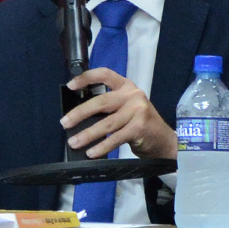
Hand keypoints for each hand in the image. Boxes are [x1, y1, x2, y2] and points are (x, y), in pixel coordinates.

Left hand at [61, 67, 176, 159]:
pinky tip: (92, 152)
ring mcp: (138, 110)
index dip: (86, 78)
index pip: (105, 75)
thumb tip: (79, 117)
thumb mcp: (125, 109)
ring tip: (74, 142)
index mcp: (126, 86)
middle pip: (101, 101)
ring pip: (107, 123)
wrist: (163, 141)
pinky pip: (116, 137)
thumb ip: (108, 107)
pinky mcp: (140, 126)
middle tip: (65, 123)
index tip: (70, 86)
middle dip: (80, 113)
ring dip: (88, 134)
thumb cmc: (140, 125)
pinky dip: (102, 146)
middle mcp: (132, 95)